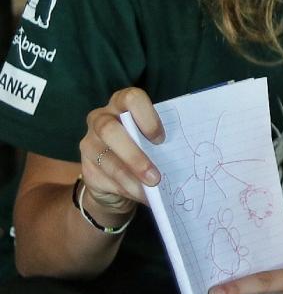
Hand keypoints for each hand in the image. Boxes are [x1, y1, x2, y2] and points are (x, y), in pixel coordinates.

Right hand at [78, 87, 163, 216]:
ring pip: (107, 160)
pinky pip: (106, 180)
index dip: (146, 116)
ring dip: (132, 178)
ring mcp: (90, 144)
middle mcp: (100, 119)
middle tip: (156, 176)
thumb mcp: (152, 139)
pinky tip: (142, 195)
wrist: (118, 177)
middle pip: (110, 130)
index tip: (161, 139)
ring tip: (152, 190)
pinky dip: (128, 189)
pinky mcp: (86, 169)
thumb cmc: (144, 147)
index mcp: (121, 104)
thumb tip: (184, 156)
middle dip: (134, 155)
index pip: (131, 98)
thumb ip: (160, 140)